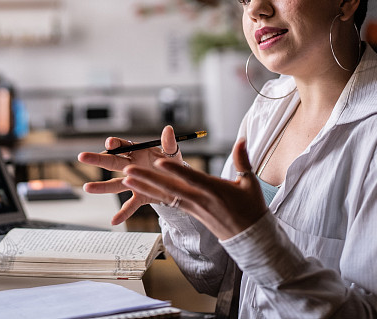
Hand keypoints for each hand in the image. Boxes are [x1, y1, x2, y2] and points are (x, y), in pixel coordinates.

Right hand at [78, 125, 181, 224]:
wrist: (178, 183)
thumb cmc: (171, 164)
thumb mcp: (172, 153)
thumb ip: (169, 143)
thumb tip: (168, 130)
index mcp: (138, 151)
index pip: (123, 146)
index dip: (116, 144)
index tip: (109, 143)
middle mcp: (132, 166)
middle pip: (112, 161)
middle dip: (97, 159)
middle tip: (82, 157)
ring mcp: (134, 182)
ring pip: (115, 184)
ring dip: (102, 186)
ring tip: (87, 188)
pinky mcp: (140, 196)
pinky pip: (130, 205)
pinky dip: (123, 213)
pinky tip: (114, 220)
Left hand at [122, 138, 267, 239]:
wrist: (250, 238)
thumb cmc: (251, 208)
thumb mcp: (249, 183)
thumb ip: (242, 160)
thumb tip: (241, 138)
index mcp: (214, 190)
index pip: (190, 178)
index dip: (174, 169)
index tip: (158, 161)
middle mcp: (199, 199)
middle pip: (169, 187)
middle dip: (148, 178)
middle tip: (128, 170)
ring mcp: (193, 207)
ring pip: (164, 195)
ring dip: (144, 186)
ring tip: (125, 178)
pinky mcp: (190, 212)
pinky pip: (168, 201)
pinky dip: (152, 194)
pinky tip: (138, 188)